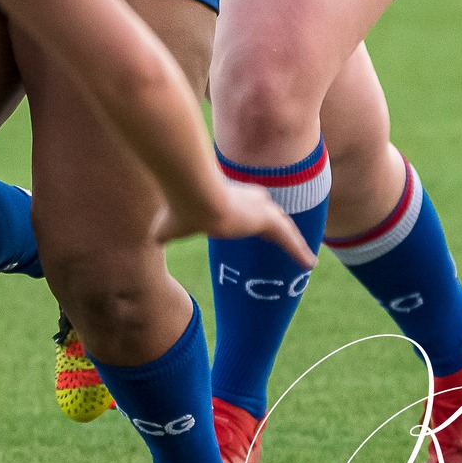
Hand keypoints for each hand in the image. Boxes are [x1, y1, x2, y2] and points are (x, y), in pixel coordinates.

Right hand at [154, 179, 316, 268]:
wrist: (192, 198)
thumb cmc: (179, 210)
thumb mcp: (168, 226)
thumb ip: (164, 231)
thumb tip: (151, 239)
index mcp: (228, 201)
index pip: (246, 209)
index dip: (252, 218)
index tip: (253, 226)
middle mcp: (248, 200)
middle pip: (269, 215)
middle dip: (277, 226)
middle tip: (285, 240)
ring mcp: (259, 208)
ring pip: (283, 227)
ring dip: (294, 242)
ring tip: (305, 257)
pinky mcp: (267, 219)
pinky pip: (290, 238)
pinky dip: (299, 251)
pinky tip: (310, 264)